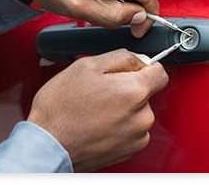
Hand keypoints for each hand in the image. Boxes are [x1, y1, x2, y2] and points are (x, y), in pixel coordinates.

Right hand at [26, 49, 168, 171]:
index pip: (160, 72)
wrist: (48, 146)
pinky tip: (99, 124)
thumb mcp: (86, 66)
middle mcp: (142, 116)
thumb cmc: (61, 108)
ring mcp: (137, 136)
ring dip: (124, 109)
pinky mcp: (130, 151)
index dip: (145, 67)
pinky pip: (133, 131)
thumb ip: (121, 57)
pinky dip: (120, 126)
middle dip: (128, 88)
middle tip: (101, 91)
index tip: (130, 70)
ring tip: (96, 109)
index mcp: (134, 91)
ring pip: (139, 112)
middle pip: (147, 93)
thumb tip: (140, 59)